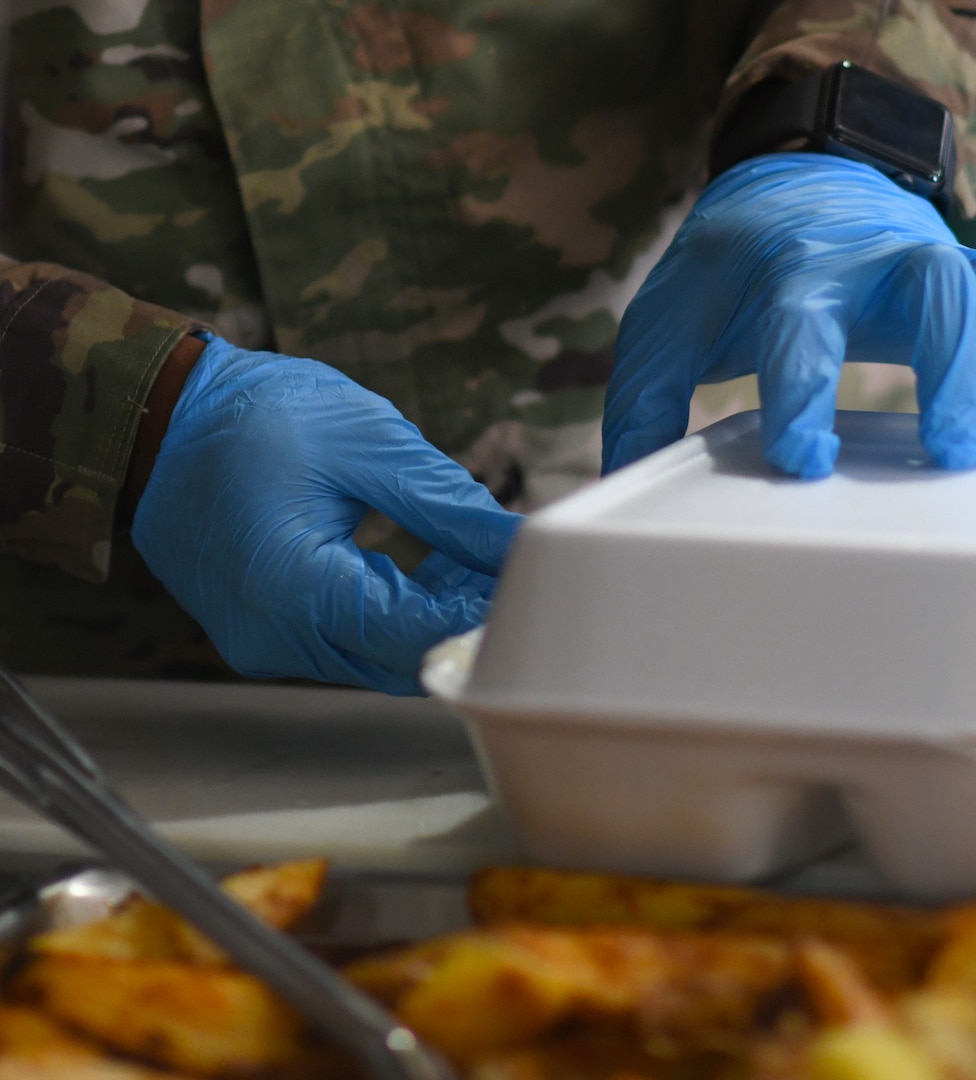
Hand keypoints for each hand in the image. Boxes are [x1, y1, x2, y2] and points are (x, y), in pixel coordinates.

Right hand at [131, 336, 520, 694]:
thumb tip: (519, 543)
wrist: (160, 416)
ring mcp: (264, 645)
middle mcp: (276, 639)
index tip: (533, 581)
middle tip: (514, 568)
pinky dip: (394, 615)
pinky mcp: (263, 635)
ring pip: (378, 658)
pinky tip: (432, 570)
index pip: (420, 633)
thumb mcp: (369, 444)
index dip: (484, 613)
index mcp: (298, 592)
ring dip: (432, 618)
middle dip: (465, 617)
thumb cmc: (260, 416)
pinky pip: (346, 643)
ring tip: (475, 561)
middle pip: (403, 658)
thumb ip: (450, 506)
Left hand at [604, 153, 975, 477]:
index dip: (803, 388)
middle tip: (953, 454)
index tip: (805, 464)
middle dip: (953, 369)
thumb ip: (645, 402)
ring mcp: (944, 264)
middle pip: (937, 295)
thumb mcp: (669, 323)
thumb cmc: (730, 274)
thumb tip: (622, 494)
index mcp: (793, 270)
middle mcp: (881, 260)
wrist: (796, 188)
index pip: (801, 325)